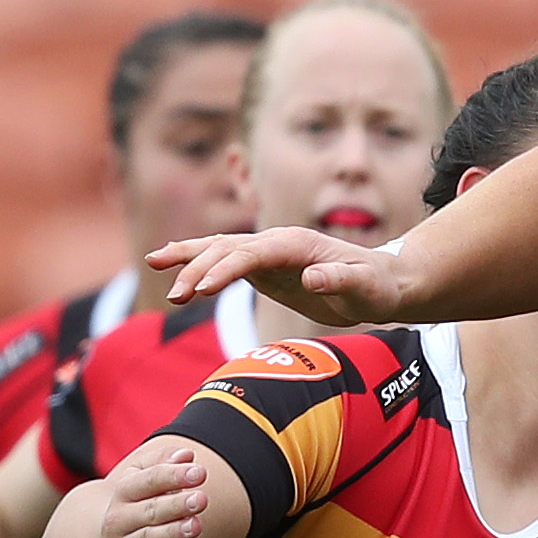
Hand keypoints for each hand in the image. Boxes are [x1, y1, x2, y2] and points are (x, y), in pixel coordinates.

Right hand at [79, 441, 214, 537]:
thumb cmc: (133, 513)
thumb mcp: (140, 484)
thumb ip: (162, 465)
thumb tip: (186, 454)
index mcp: (121, 496)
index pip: (145, 481)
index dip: (172, 475)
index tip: (199, 472)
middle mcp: (117, 524)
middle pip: (148, 511)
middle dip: (175, 505)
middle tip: (201, 499)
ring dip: (173, 533)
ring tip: (196, 525)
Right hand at [148, 223, 416, 327]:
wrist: (385, 283)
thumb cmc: (377, 286)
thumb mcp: (365, 288)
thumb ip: (340, 282)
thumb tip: (311, 278)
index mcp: (296, 244)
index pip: (252, 253)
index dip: (226, 269)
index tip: (204, 290)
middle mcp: (277, 242)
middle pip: (227, 249)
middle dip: (198, 268)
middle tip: (175, 296)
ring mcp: (268, 252)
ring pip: (218, 248)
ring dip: (188, 258)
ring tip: (152, 264)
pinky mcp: (265, 267)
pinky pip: (223, 260)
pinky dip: (197, 261)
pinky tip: (171, 265)